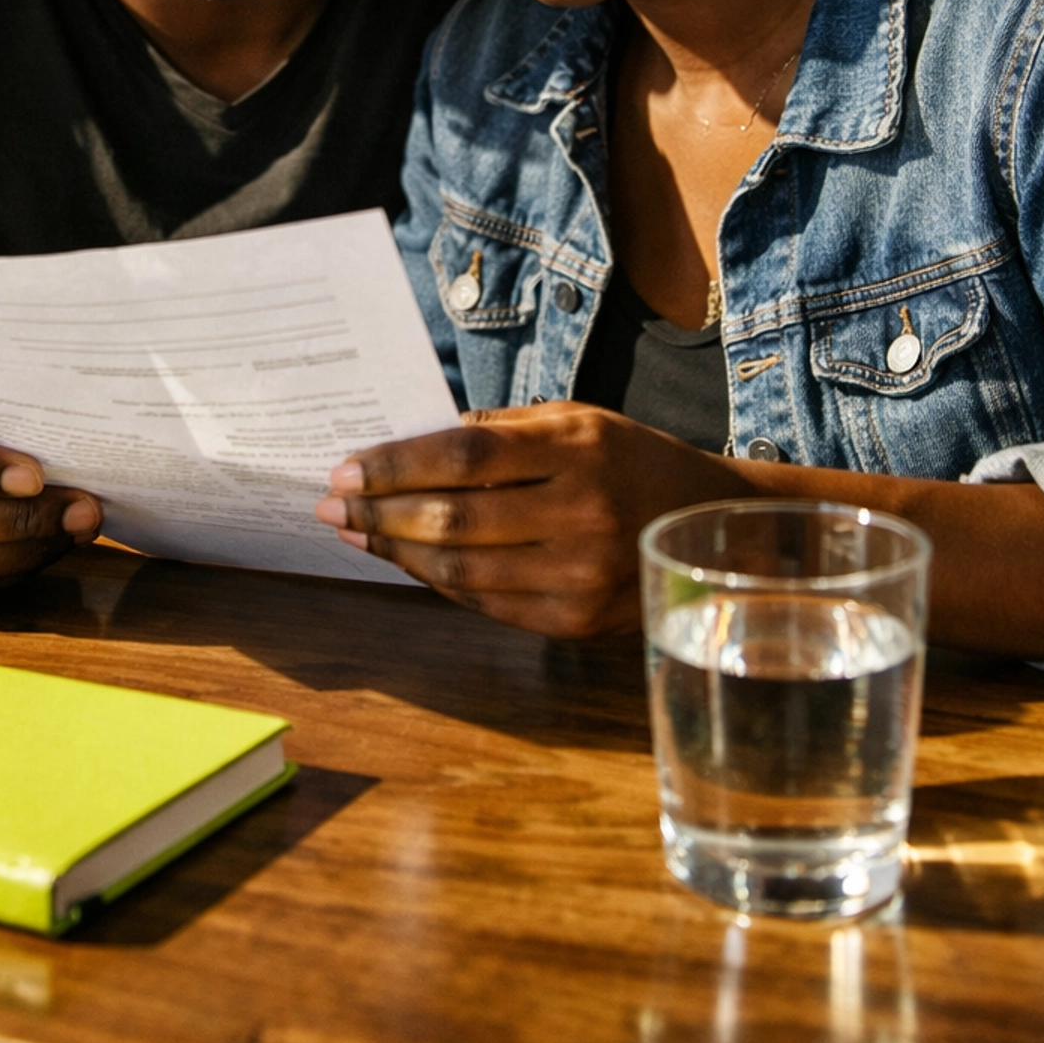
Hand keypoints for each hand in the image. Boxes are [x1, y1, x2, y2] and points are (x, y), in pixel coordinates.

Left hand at [314, 402, 733, 636]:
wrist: (710, 525)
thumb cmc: (630, 462)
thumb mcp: (579, 420)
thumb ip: (502, 429)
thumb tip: (414, 445)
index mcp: (577, 448)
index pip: (463, 455)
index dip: (396, 465)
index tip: (346, 468)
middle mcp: (580, 512)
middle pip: (453, 517)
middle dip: (380, 511)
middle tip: (333, 504)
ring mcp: (580, 574)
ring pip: (462, 568)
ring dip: (397, 551)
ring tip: (358, 533)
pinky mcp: (577, 621)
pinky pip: (487, 602)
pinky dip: (438, 583)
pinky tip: (410, 562)